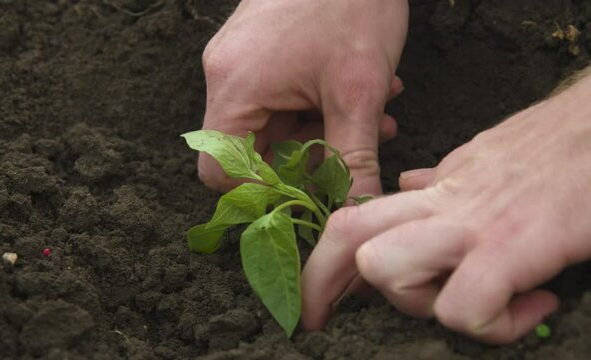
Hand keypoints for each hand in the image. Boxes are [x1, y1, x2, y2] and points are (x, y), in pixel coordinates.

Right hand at [199, 0, 407, 195]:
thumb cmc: (352, 2)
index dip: (263, 190)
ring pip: (274, 123)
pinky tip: (364, 93)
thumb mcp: (358, 91)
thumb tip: (357, 210)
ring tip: (376, 113)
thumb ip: (354, 159)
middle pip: (252, 149)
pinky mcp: (260, 50)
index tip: (311, 189)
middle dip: (310, 156)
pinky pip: (281, 96)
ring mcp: (242, 60)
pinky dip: (318, 104)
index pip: (221, 169)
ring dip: (324, 128)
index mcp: (235, 86)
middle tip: (358, 148)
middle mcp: (227, 74)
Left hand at [301, 73, 590, 342]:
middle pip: (348, 241)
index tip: (324, 301)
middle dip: (333, 287)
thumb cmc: (554, 149)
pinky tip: (534, 305)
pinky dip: (493, 325)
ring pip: (386, 270)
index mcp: (432, 189)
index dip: (324, 265)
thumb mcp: (482, 157)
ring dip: (420, 305)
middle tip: (356, 315)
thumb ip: (440, 180)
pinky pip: (465, 309)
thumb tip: (409, 185)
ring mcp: (472, 223)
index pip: (352, 219)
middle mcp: (441, 203)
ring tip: (471, 301)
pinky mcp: (514, 245)